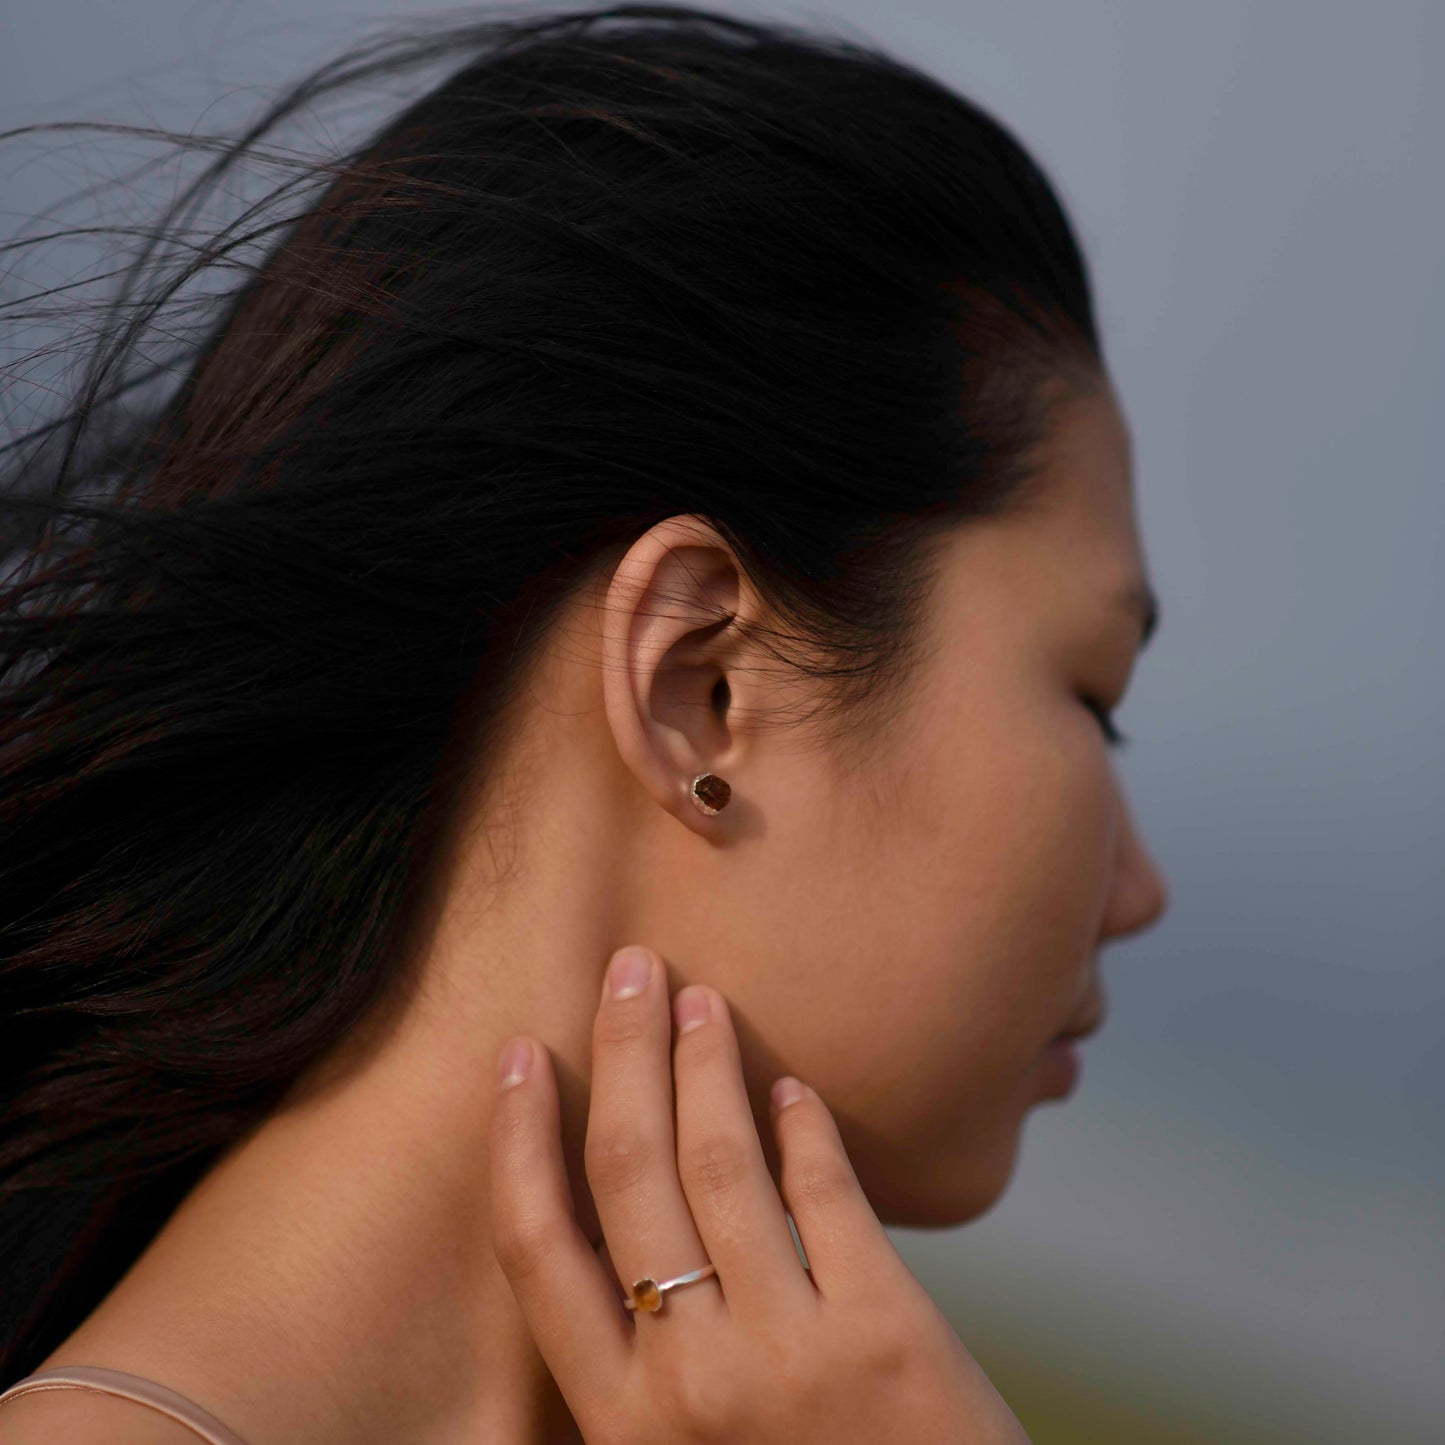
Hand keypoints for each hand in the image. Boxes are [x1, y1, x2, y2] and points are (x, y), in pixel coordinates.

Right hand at [488, 945, 1031, 1443]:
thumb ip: (641, 1367)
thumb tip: (613, 1223)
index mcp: (621, 1423)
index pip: (538, 1249)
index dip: (519, 1138)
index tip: (521, 1054)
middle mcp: (690, 1382)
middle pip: (630, 1173)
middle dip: (624, 1054)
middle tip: (629, 968)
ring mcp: (790, 1354)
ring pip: (723, 1164)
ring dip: (707, 1065)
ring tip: (701, 1000)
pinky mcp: (887, 1333)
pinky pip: (830, 1195)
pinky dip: (806, 1130)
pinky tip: (794, 1090)